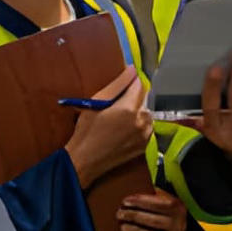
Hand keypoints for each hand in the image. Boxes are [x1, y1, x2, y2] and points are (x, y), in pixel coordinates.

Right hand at [64, 67, 150, 187]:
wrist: (85, 160)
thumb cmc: (86, 130)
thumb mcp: (97, 102)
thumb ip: (117, 85)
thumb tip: (132, 69)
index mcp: (129, 109)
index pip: (139, 86)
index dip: (132, 82)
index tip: (125, 83)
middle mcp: (141, 122)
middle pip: (144, 101)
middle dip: (133, 100)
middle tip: (116, 107)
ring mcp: (144, 136)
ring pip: (147, 115)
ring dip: (137, 114)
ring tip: (119, 120)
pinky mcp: (144, 146)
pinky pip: (146, 129)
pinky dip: (139, 126)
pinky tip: (123, 130)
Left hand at [118, 190, 186, 230]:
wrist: (176, 226)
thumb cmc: (161, 210)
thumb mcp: (160, 199)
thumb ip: (150, 196)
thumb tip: (131, 198)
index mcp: (177, 208)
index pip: (159, 204)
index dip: (141, 202)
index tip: (125, 201)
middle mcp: (180, 225)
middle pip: (155, 221)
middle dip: (134, 217)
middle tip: (119, 214)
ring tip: (123, 227)